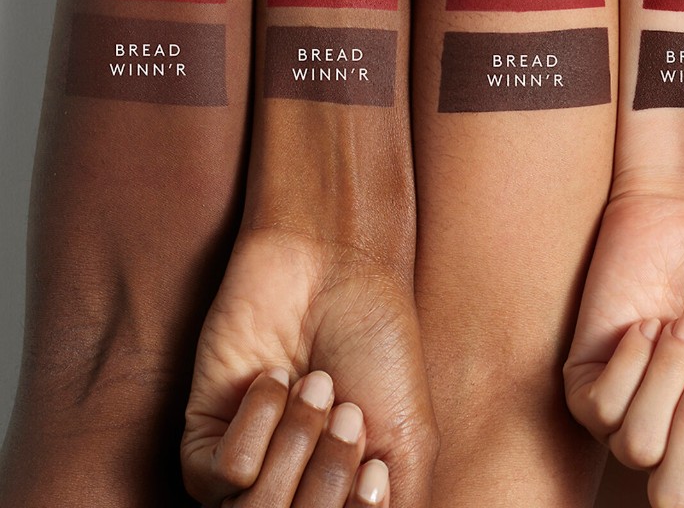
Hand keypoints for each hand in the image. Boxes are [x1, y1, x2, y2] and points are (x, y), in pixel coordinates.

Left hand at [182, 231, 435, 507]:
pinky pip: (225, 474)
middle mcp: (291, 498)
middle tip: (347, 411)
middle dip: (329, 474)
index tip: (375, 467)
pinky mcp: (204, 443)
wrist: (334, 270)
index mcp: (338, 502)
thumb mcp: (409, 441)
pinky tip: (274, 377)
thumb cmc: (378, 348)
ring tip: (315, 386)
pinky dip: (259, 421)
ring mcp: (247, 476)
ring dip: (296, 444)